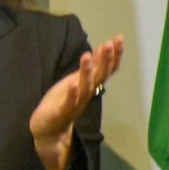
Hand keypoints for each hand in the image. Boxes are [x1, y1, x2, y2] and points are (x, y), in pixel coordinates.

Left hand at [29, 35, 123, 169]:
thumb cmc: (62, 102)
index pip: (106, 70)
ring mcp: (75, 104)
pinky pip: (69, 103)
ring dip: (87, 73)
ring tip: (87, 56)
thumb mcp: (75, 81)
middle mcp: (86, 94)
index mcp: (89, 86)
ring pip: (85, 88)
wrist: (49, 130)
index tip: (119, 39)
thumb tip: (100, 51)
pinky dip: (72, 94)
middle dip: (105, 60)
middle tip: (109, 44)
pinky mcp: (61, 113)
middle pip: (99, 77)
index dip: (113, 55)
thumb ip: (88, 70)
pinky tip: (73, 83)